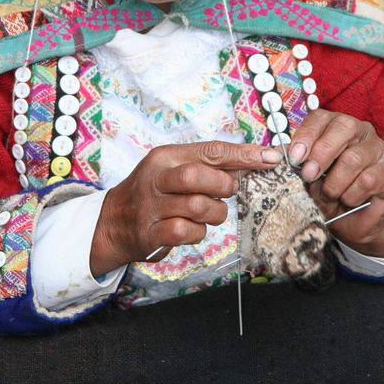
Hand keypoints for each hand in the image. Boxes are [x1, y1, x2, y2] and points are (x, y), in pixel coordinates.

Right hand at [90, 140, 281, 276]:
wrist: (112, 223)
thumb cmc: (154, 193)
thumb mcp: (174, 170)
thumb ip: (209, 166)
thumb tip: (254, 160)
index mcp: (165, 156)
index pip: (210, 150)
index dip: (244, 154)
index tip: (271, 157)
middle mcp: (156, 178)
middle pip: (199, 175)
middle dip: (223, 186)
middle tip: (226, 192)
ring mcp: (151, 206)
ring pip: (198, 207)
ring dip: (214, 213)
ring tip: (209, 212)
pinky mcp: (150, 233)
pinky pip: (186, 232)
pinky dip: (197, 232)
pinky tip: (192, 229)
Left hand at [289, 109, 383, 258]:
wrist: (353, 219)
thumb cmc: (328, 190)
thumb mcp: (308, 175)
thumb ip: (296, 162)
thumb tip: (274, 155)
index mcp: (334, 125)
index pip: (320, 118)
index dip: (306, 136)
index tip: (294, 158)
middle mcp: (359, 130)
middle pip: (342, 128)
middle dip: (321, 154)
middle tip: (309, 176)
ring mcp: (377, 148)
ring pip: (353, 158)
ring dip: (335, 183)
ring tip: (329, 195)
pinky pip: (367, 180)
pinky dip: (351, 195)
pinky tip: (348, 200)